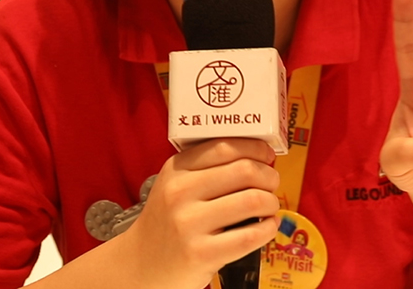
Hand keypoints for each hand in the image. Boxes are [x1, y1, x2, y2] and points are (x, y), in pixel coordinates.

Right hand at [124, 138, 280, 288]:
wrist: (141, 266)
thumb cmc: (167, 223)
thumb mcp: (175, 186)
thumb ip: (207, 168)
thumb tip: (258, 155)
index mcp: (176, 170)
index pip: (224, 147)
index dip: (255, 148)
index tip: (267, 155)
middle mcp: (180, 193)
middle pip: (244, 170)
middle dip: (269, 176)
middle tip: (271, 183)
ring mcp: (189, 224)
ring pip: (252, 200)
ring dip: (271, 202)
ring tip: (269, 207)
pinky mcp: (201, 254)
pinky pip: (250, 236)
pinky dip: (269, 229)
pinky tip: (268, 226)